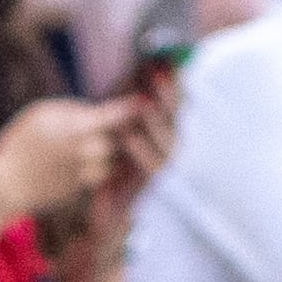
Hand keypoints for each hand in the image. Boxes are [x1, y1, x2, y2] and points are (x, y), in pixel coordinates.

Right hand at [0, 97, 125, 218]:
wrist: (8, 184)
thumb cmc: (20, 142)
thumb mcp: (41, 114)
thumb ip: (73, 111)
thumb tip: (98, 112)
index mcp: (74, 129)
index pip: (112, 117)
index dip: (128, 108)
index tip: (139, 101)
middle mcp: (84, 152)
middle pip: (116, 141)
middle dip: (119, 133)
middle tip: (123, 124)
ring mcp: (84, 173)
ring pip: (111, 162)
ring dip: (110, 154)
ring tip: (101, 143)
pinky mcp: (82, 189)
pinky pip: (100, 177)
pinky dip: (100, 168)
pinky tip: (91, 161)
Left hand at [80, 88, 175, 257]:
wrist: (104, 220)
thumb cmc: (111, 176)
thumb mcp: (118, 139)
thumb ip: (126, 112)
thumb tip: (135, 75)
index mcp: (162, 140)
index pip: (175, 108)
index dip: (174, 85)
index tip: (167, 61)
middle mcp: (167, 156)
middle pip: (177, 122)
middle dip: (170, 97)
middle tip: (159, 73)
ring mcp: (159, 175)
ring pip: (168, 146)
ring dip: (156, 123)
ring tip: (144, 101)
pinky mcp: (147, 193)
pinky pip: (150, 172)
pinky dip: (142, 153)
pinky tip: (131, 137)